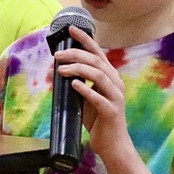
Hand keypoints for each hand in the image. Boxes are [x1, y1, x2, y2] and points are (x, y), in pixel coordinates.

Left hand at [53, 25, 130, 162]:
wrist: (112, 145)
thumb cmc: (98, 119)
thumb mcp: (85, 97)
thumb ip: (78, 82)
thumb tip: (58, 70)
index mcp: (109, 76)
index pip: (97, 52)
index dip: (84, 39)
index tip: (70, 29)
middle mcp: (115, 82)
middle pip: (95, 61)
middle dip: (75, 54)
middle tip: (57, 56)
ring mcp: (116, 96)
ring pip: (98, 75)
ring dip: (77, 69)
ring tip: (61, 70)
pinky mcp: (112, 111)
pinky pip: (98, 97)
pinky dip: (85, 90)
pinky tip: (73, 85)